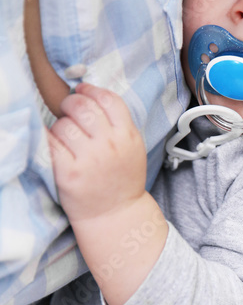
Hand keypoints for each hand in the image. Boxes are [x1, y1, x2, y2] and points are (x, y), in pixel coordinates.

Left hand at [48, 82, 145, 222]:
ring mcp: (89, 160)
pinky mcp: (68, 173)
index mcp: (127, 136)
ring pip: (63, 124)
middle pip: (82, 107)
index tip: (81, 91)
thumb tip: (88, 94)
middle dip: (70, 104)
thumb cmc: (122, 179)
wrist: (115, 214)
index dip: (91, 90)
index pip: (108, 99)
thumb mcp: (133, 148)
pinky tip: (54, 145)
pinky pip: (50, 143)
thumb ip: (118, 123)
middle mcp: (109, 146)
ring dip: (60, 127)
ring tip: (66, 138)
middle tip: (67, 112)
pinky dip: (48, 140)